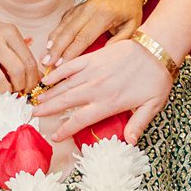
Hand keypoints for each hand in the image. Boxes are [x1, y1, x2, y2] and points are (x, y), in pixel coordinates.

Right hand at [0, 8, 38, 93]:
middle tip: (22, 90)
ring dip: (9, 89)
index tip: (33, 84)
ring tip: (10, 89)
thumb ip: (17, 50)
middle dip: (24, 86)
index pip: (29, 60)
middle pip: (19, 71)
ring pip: (3, 79)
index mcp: (10, 31)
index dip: (34, 77)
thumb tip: (35, 74)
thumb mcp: (3, 33)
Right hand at [34, 35, 173, 142]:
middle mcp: (96, 89)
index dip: (66, 129)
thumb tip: (129, 142)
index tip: (54, 136)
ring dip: (50, 93)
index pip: (81, 120)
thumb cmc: (156, 79)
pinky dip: (58, 72)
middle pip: (66, 102)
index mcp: (109, 104)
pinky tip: (48, 78)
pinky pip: (71, 66)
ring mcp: (93, 72)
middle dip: (48, 110)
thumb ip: (138, 123)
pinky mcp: (93, 57)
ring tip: (37, 100)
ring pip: (65, 85)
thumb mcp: (152, 105)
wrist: (156, 49)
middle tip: (34, 115)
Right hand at [46, 0, 148, 67]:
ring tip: (44, 56)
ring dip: (52, 42)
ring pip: (63, 27)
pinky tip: (49, 45)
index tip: (62, 64)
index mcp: (103, 16)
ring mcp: (80, 8)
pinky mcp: (75, 8)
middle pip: (68, 32)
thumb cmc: (129, 9)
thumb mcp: (132, 25)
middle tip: (46, 63)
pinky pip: (63, 22)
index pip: (83, 37)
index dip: (71, 52)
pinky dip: (55, 34)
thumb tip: (103, 55)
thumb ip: (120, 41)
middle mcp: (88, 10)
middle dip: (56, 49)